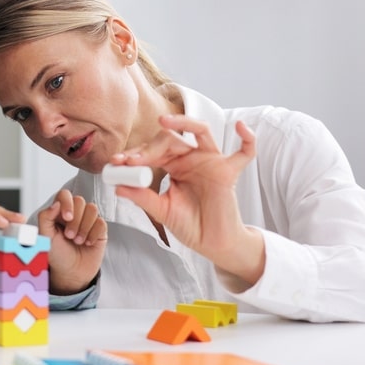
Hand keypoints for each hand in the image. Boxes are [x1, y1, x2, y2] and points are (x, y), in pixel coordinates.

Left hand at [36, 189, 107, 294]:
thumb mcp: (45, 237)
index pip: (64, 195)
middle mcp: (75, 213)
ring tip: (78, 241)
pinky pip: (101, 222)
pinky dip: (94, 234)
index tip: (66, 218)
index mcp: (59, 212)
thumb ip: (45, 217)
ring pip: (92, 209)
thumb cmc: (57, 254)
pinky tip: (88, 243)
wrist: (71, 272)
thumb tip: (56, 203)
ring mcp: (88, 220)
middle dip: (75, 220)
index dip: (67, 203)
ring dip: (84, 227)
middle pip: (80, 201)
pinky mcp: (100, 229)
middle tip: (69, 236)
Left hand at [110, 114, 265, 284]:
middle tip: (133, 160)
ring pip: (201, 132)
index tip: (117, 162)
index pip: (153, 150)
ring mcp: (211, 162)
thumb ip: (143, 198)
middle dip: (150, 147)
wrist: (211, 244)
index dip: (136, 154)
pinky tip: (241, 127)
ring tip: (164, 120)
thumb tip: (118, 187)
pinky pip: (244, 153)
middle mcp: (191, 158)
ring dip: (184, 123)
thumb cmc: (189, 225)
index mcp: (173, 165)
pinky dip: (247, 139)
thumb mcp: (162, 211)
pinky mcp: (228, 172)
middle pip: (171, 139)